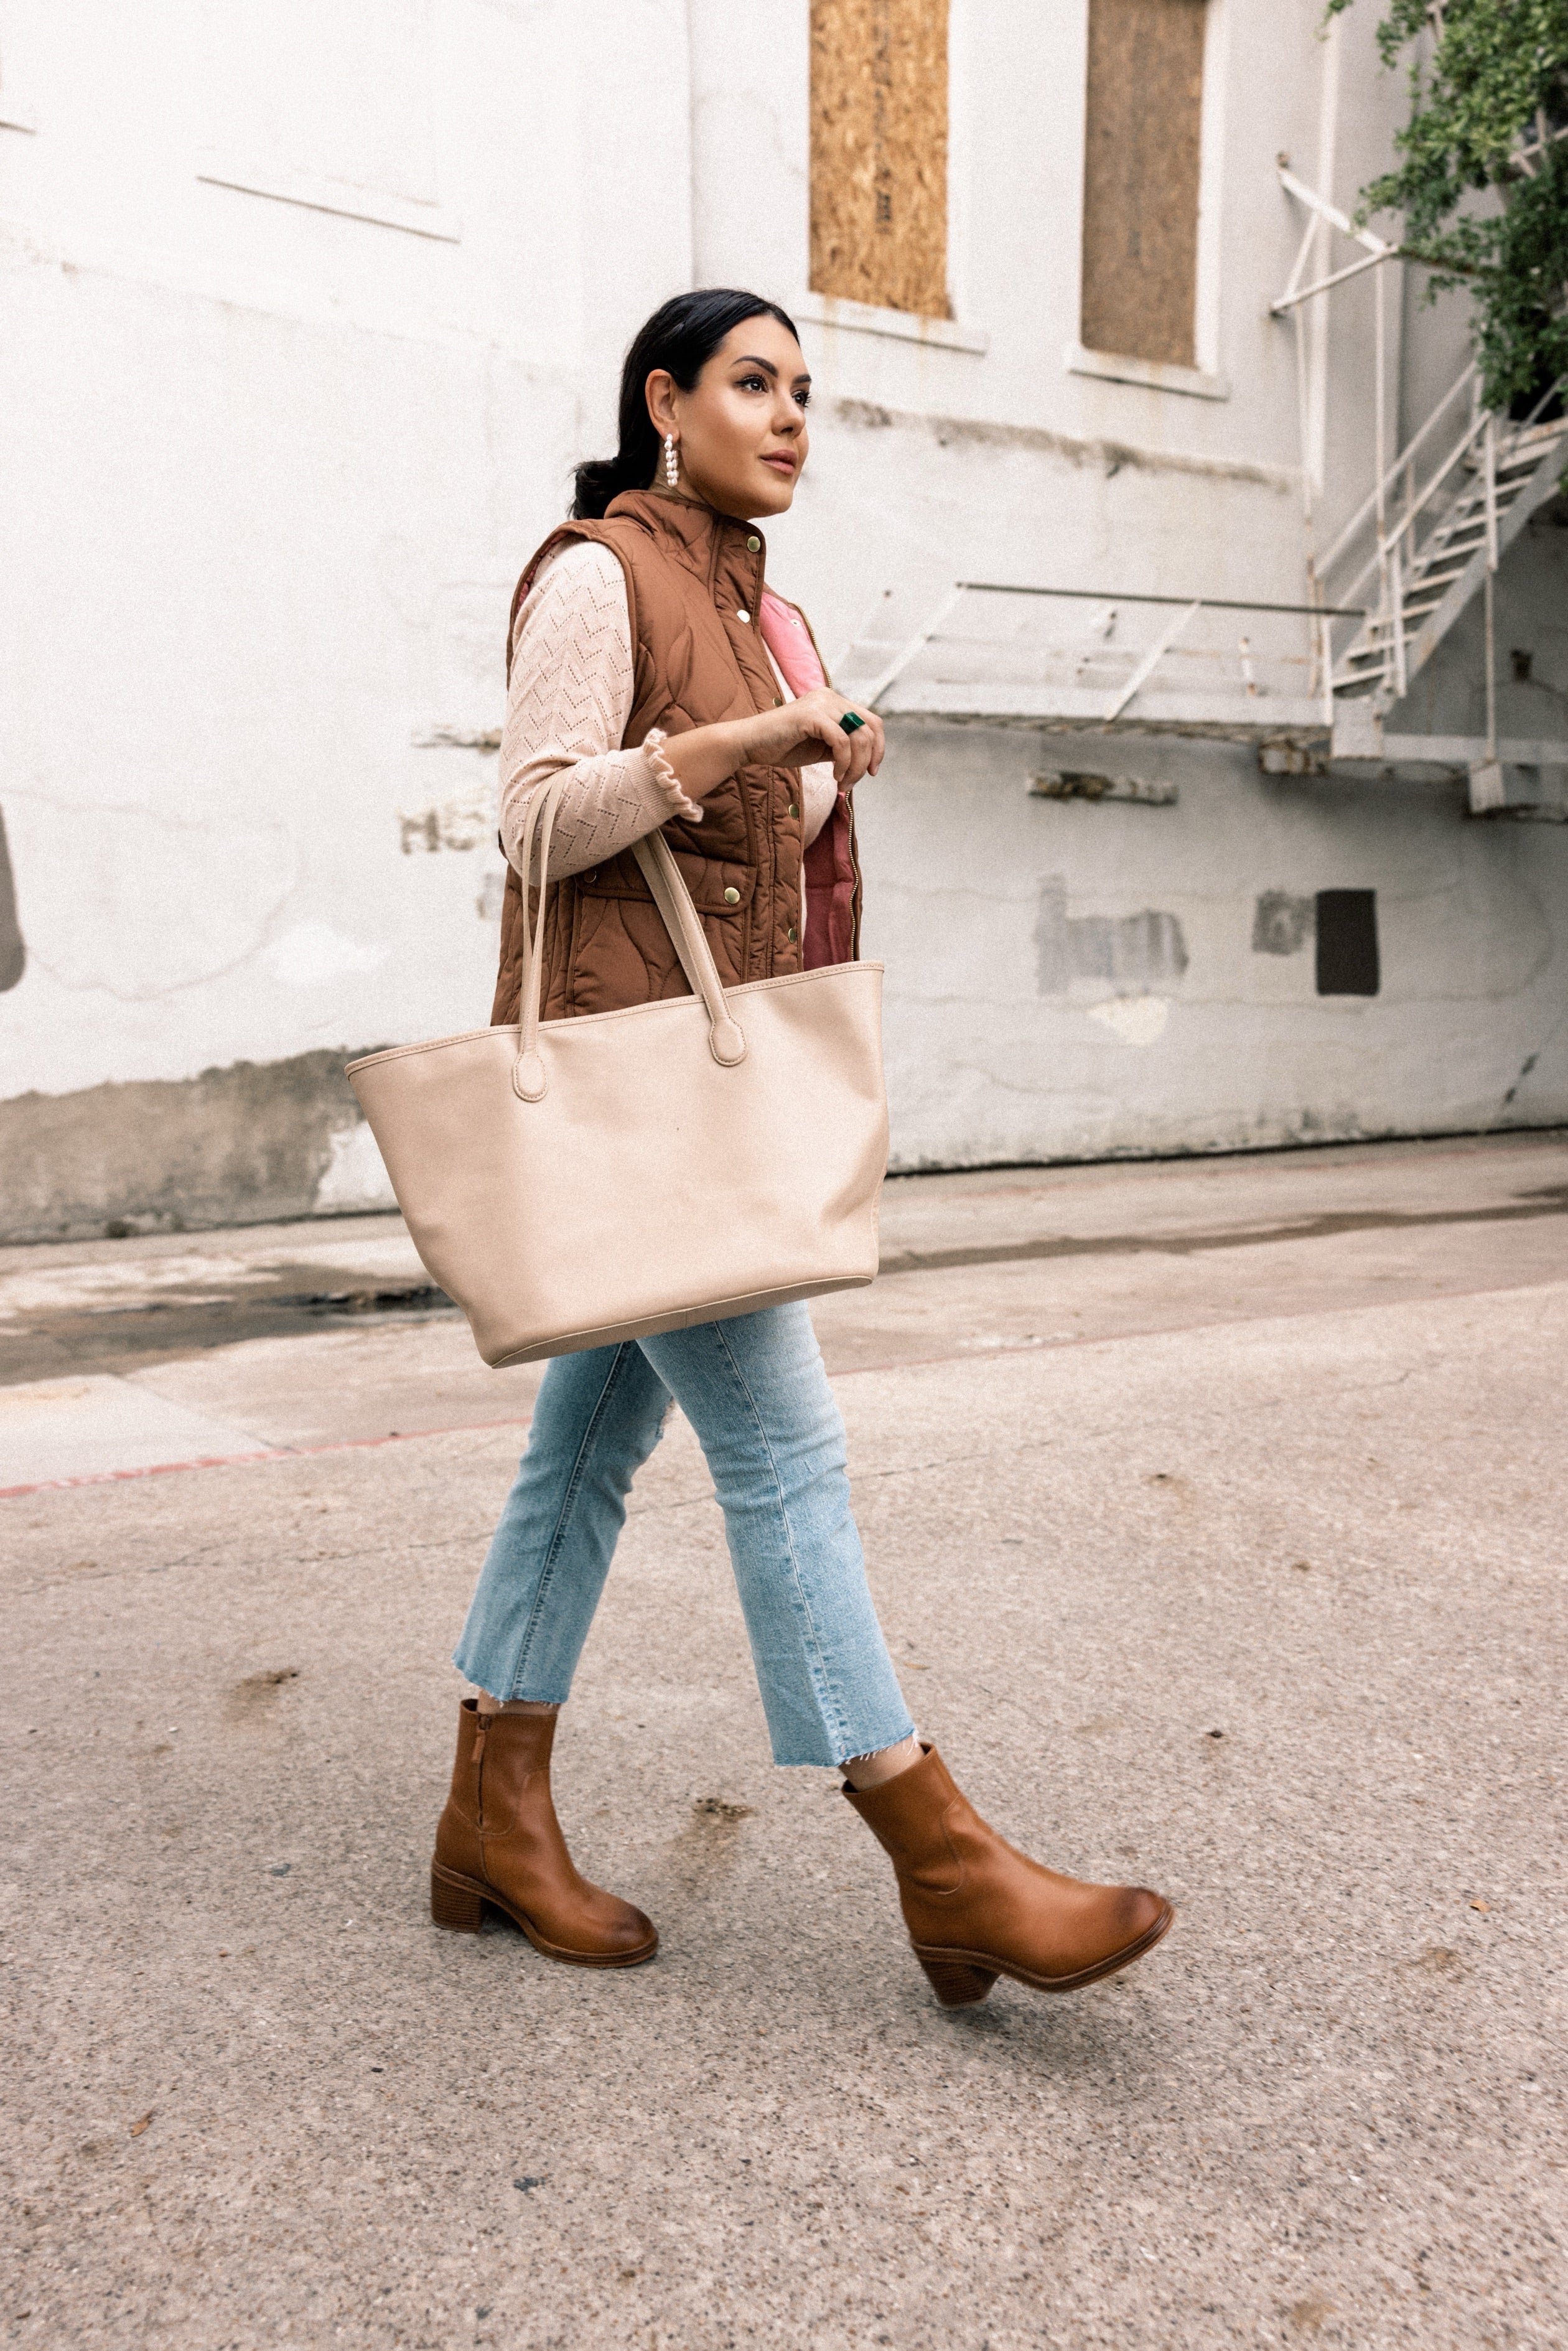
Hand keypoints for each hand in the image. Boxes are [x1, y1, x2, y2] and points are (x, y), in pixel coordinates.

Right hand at [741, 688, 884, 786]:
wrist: (749, 744)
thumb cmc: (782, 746)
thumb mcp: (822, 747)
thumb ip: (844, 747)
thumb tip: (868, 760)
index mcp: (834, 702)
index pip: (872, 721)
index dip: (879, 748)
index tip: (871, 772)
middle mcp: (830, 697)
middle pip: (870, 729)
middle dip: (866, 762)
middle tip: (850, 784)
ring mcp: (821, 703)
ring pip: (859, 737)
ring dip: (855, 767)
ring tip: (841, 783)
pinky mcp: (811, 715)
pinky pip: (842, 742)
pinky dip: (843, 763)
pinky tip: (834, 775)